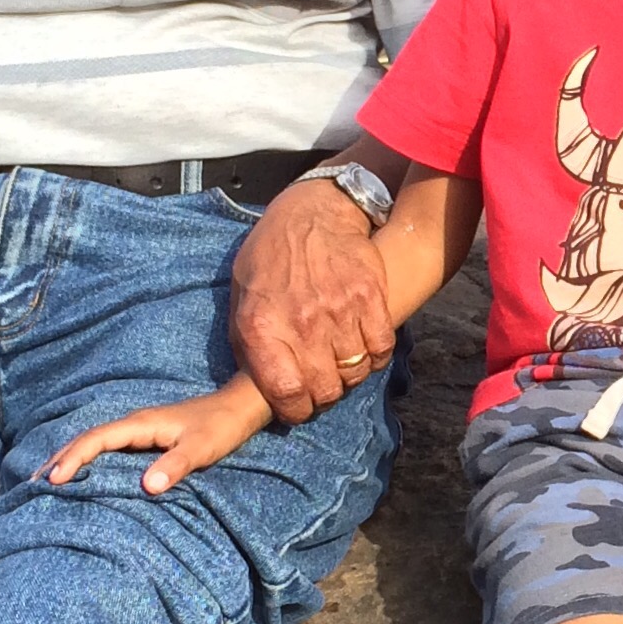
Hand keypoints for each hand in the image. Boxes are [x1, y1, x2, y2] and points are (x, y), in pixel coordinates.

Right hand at [47, 378, 273, 494]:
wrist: (239, 407)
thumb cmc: (221, 427)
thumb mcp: (202, 448)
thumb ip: (175, 465)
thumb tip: (148, 486)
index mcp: (141, 424)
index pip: (96, 440)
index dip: (73, 459)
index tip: (54, 480)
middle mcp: (134, 423)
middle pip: (86, 438)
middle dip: (60, 459)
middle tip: (33, 484)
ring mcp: (139, 429)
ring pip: (95, 442)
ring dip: (71, 458)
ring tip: (47, 482)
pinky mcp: (146, 436)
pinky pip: (108, 447)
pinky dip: (88, 459)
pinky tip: (83, 474)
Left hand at [229, 177, 398, 422]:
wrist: (312, 212)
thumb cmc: (270, 258)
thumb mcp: (242, 300)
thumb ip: (250, 345)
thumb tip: (261, 388)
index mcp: (262, 326)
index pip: (285, 393)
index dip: (295, 411)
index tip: (299, 408)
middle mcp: (302, 322)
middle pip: (325, 389)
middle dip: (324, 396)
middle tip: (323, 386)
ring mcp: (340, 309)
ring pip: (356, 372)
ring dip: (350, 375)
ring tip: (341, 363)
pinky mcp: (370, 297)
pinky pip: (381, 348)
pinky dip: (375, 356)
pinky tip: (363, 346)